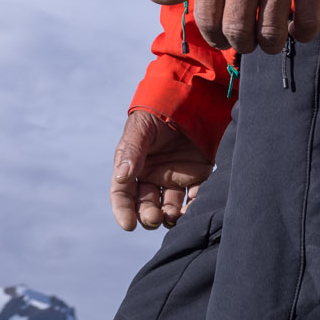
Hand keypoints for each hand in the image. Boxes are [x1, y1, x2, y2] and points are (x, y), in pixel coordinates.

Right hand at [111, 108, 213, 230]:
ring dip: (170, 216)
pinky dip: (195, 206)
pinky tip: (194, 208)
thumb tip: (121, 178)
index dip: (123, 210)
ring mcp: (175, 177)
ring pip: (170, 207)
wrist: (191, 95)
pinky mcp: (197, 175)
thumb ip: (132, 151)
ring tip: (174, 217)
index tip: (128, 224)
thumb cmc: (159, 111)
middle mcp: (153, 175)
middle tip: (155, 218)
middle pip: (146, 205)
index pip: (123, 193)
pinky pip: (195, 197)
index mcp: (133, 166)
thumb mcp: (141, 127)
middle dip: (148, 215)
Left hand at [147, 0, 319, 52]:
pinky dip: (301, 35)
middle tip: (245, 38)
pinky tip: (293, 27)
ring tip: (267, 37)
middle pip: (239, 30)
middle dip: (241, 44)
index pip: (209, 20)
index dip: (214, 38)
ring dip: (268, 45)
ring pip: (273, 31)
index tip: (222, 36)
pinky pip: (309, 20)